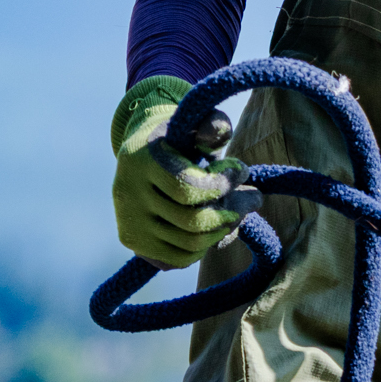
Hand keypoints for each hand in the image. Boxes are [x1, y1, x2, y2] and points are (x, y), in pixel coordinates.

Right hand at [110, 76, 238, 268]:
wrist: (143, 150)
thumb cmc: (179, 135)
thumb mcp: (195, 122)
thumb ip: (211, 124)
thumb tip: (221, 133)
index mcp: (141, 160)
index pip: (188, 188)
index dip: (223, 185)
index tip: (243, 171)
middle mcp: (127, 194)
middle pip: (191, 221)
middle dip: (231, 212)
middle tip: (253, 199)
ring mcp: (128, 221)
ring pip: (187, 245)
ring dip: (222, 231)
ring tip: (240, 212)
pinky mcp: (132, 240)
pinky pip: (175, 260)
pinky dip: (202, 249)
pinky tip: (215, 228)